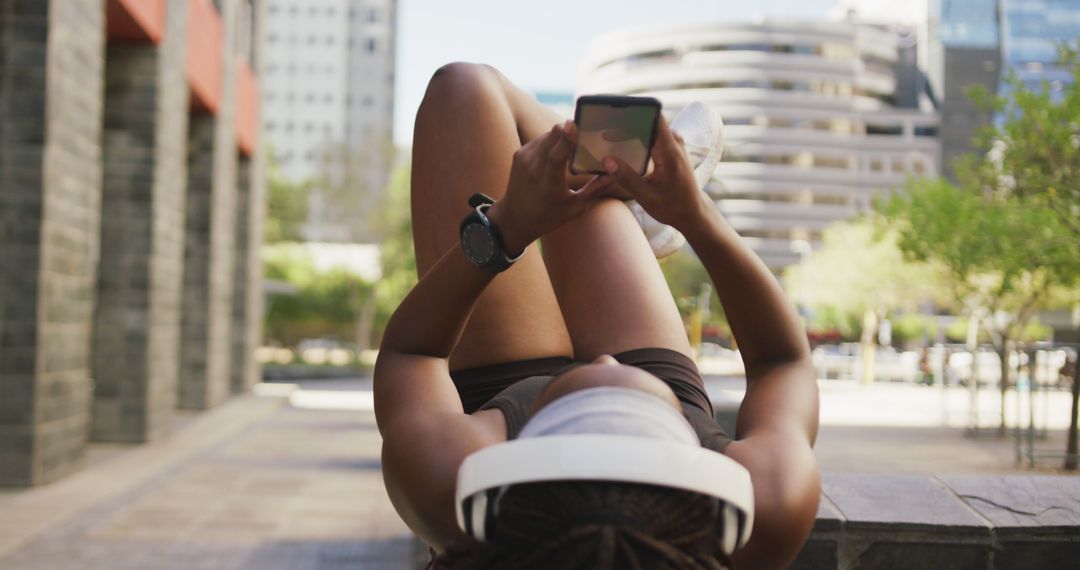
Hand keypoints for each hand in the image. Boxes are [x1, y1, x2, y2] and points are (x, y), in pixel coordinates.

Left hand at [488, 121, 612, 252]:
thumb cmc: (548, 216)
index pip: (556, 154)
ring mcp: (524, 157)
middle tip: (585, 133)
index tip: (575, 123)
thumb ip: (595, 189)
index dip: (566, 137)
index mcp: (548, 182)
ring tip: (574, 144)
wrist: (515, 219)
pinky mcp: (520, 153)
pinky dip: (552, 141)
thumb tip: (614, 174)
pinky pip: (541, 139)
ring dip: (562, 135)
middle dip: (570, 129)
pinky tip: (560, 150)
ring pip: (548, 134)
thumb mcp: (575, 207)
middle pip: (553, 135)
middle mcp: (533, 166)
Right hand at [601, 116, 712, 229]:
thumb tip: (606, 160)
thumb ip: (627, 178)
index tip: (615, 115)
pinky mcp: (670, 149)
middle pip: (649, 121)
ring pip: (649, 128)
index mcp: (670, 151)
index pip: (654, 117)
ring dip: (631, 131)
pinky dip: (637, 139)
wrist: (692, 212)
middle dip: (626, 123)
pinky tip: (622, 147)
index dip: (635, 112)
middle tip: (604, 130)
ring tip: (608, 136)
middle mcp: (674, 143)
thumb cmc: (673, 206)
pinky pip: (652, 136)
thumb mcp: (647, 197)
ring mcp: (674, 144)